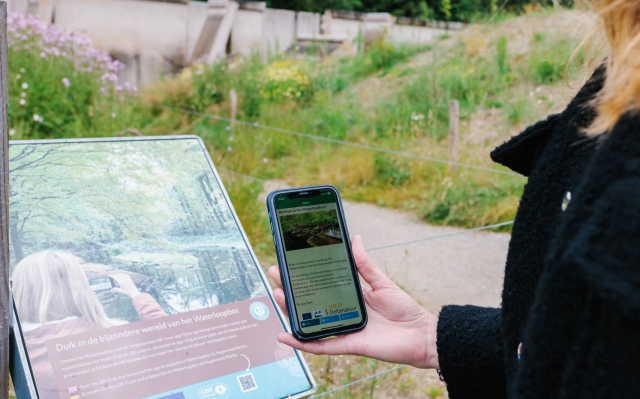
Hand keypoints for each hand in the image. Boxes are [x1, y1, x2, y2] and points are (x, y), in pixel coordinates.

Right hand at [109, 274, 141, 297]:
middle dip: (115, 275)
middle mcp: (124, 279)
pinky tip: (122, 275)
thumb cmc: (127, 292)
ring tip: (116, 275)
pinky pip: (125, 275)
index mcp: (121, 282)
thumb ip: (116, 289)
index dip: (112, 276)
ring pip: (122, 274)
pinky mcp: (129, 279)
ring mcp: (127, 278)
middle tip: (112, 276)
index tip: (109, 275)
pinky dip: (122, 274)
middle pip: (118, 275)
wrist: (133, 292)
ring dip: (118, 274)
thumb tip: (111, 289)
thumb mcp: (120, 291)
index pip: (115, 277)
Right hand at [269, 235, 438, 368]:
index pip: (320, 287)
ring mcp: (342, 330)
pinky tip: (284, 335)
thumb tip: (355, 239)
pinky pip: (320, 346)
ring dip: (291, 311)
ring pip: (309, 322)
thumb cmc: (406, 310)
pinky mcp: (346, 345)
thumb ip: (365, 264)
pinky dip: (301, 342)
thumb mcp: (382, 282)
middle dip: (290, 290)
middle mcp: (342, 314)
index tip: (289, 264)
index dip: (303, 277)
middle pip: (309, 304)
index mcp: (349, 299)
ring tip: (278, 295)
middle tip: (276, 275)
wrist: (422, 335)